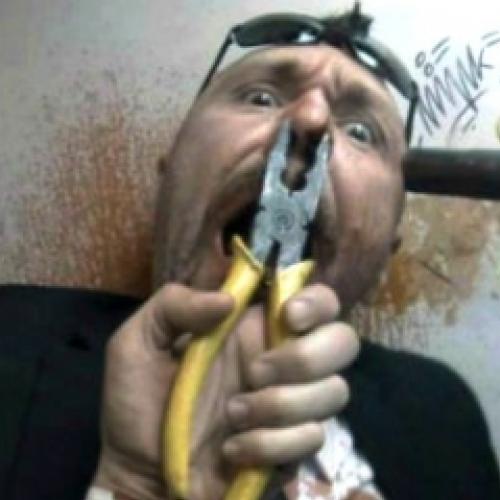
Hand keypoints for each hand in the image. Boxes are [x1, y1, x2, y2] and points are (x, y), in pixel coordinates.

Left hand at [91, 283, 358, 499]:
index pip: (317, 301)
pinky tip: (233, 449)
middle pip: (343, 342)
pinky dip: (269, 444)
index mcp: (252, 328)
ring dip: (279, 405)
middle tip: (254, 372)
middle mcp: (283, 360)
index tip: (288, 317)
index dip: (316, 302)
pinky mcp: (292, 447)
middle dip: (305, 357)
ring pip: (334, 391)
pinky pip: (312, 438)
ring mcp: (292, 405)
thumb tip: (227, 299)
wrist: (139, 473)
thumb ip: (173, 306)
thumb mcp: (137, 342)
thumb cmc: (137, 403)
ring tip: (231, 415)